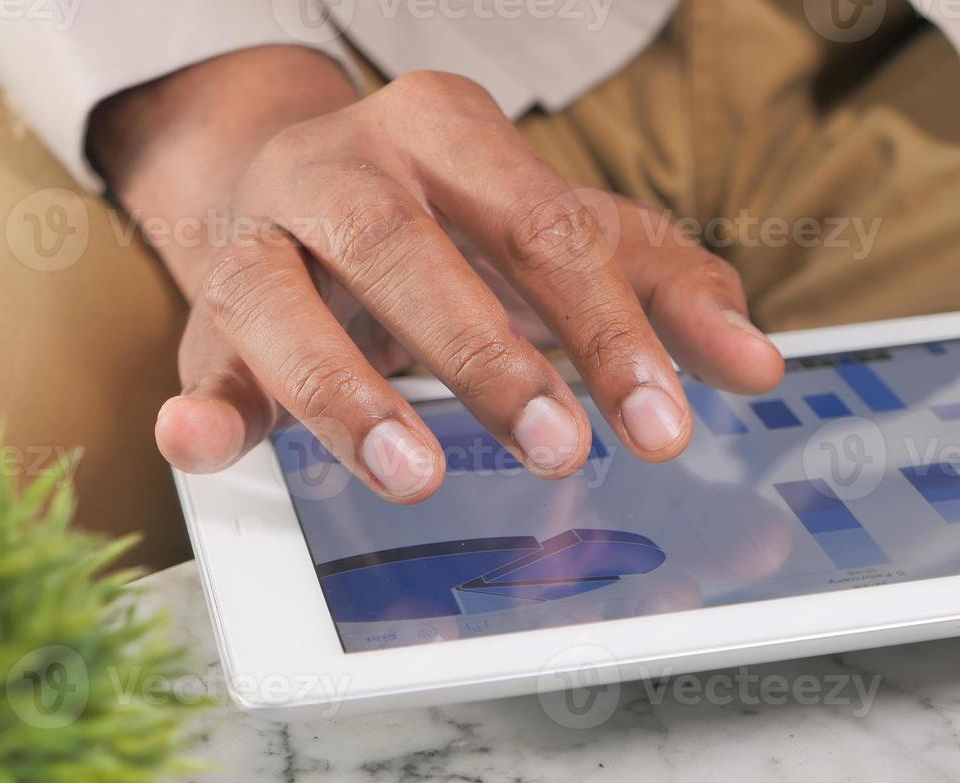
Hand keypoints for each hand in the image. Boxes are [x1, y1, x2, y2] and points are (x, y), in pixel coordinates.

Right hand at [91, 48, 782, 502]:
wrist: (298, 178)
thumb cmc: (454, 217)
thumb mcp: (567, 233)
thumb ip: (667, 291)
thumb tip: (760, 367)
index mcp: (449, 132)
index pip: (542, 225)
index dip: (607, 328)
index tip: (660, 425)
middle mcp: (345, 168)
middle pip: (410, 249)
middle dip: (488, 355)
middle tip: (560, 449)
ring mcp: (262, 234)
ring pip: (284, 298)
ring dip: (346, 392)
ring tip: (414, 473)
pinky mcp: (209, 312)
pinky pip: (199, 355)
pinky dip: (201, 405)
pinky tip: (199, 444)